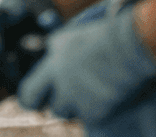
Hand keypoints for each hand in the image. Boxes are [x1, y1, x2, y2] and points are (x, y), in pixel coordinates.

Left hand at [17, 2, 155, 120]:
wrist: (128, 47)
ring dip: (77, 107)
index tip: (33, 100)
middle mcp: (64, 88)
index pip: (28, 94)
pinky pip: (91, 117)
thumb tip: (37, 51)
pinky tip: (103, 94)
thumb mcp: (65, 38)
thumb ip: (50, 49)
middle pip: (54, 108)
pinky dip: (96, 110)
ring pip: (72, 114)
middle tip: (70, 93)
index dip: (29, 99)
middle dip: (60, 103)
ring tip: (89, 90)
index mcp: (52, 68)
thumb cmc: (97, 38)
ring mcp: (82, 101)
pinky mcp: (99, 112)